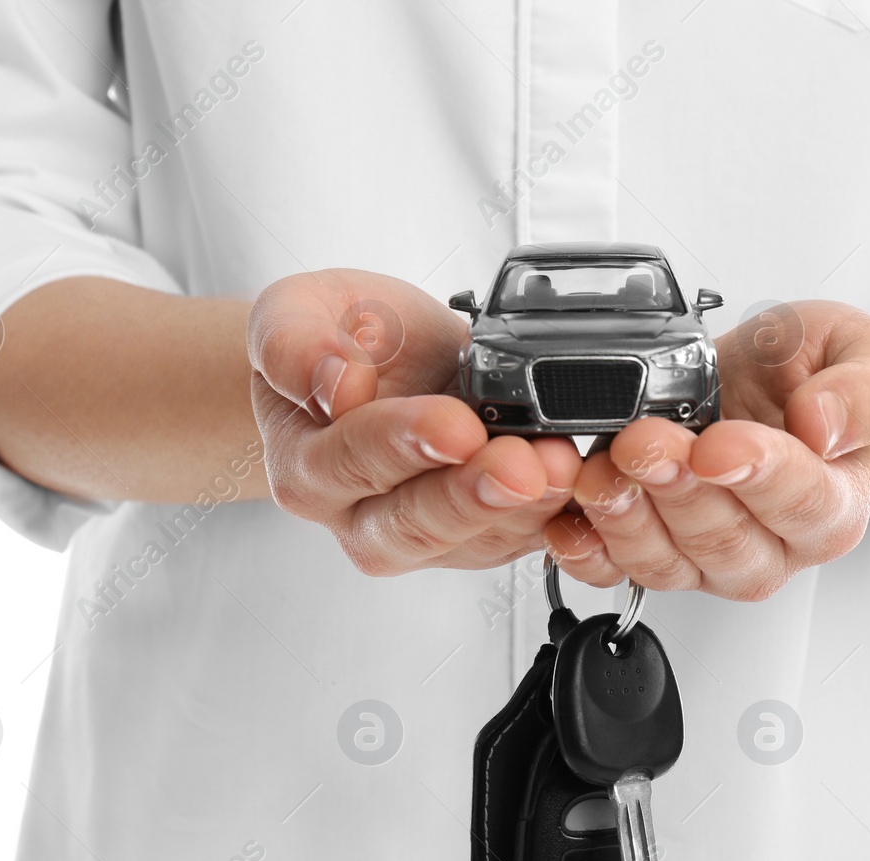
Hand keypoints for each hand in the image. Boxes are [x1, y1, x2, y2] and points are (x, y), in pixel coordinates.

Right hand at [248, 269, 579, 573]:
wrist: (375, 360)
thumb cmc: (338, 339)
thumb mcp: (294, 311)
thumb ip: (294, 343)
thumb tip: (334, 379)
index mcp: (306, 464)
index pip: (349, 462)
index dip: (405, 444)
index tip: (455, 424)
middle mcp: (358, 516)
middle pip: (412, 526)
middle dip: (474, 495)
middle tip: (522, 464)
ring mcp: (421, 535)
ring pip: (473, 541)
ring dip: (524, 507)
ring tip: (560, 463)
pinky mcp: (477, 537)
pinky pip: (517, 541)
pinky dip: (553, 514)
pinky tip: (575, 481)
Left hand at [544, 301, 869, 600]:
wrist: (783, 383)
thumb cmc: (825, 375)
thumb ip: (869, 390)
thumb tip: (827, 423)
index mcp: (837, 502)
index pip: (804, 503)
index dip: (757, 474)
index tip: (717, 444)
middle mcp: (776, 544)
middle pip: (727, 542)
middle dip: (677, 490)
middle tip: (645, 439)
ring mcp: (711, 556)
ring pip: (669, 563)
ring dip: (626, 519)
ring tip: (601, 467)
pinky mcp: (659, 552)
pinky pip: (617, 572)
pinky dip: (585, 549)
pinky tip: (568, 515)